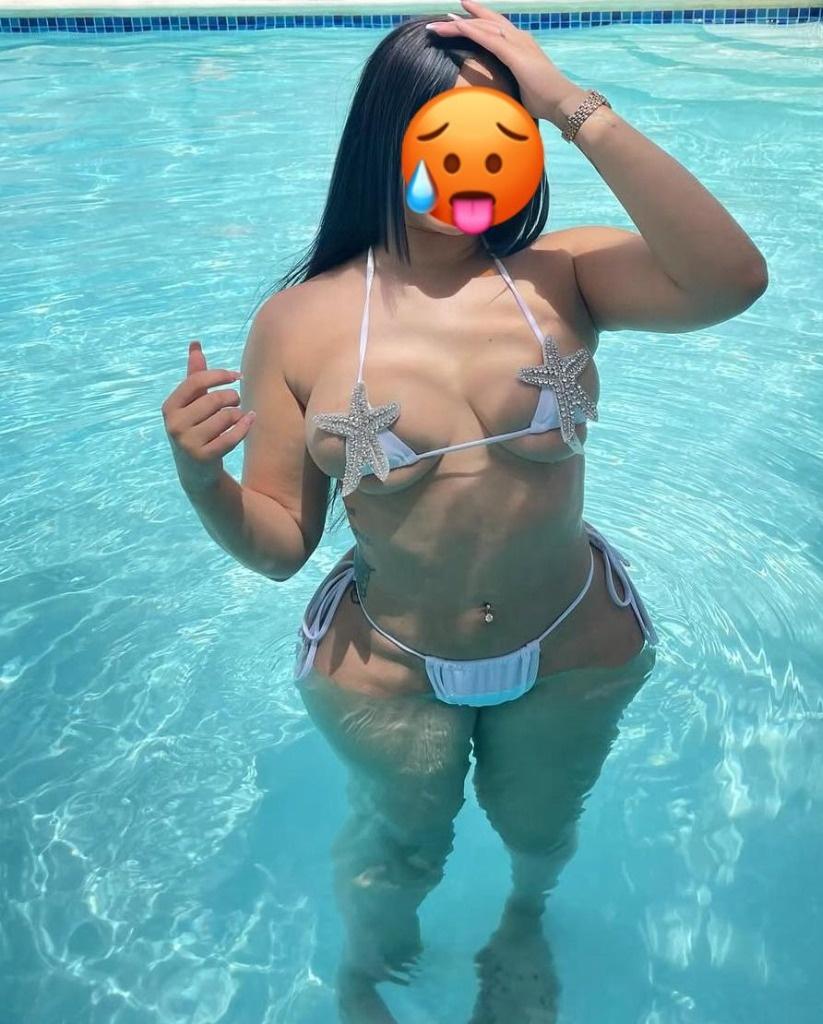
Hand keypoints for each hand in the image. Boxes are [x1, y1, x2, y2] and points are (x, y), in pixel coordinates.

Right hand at [162, 340, 253, 494]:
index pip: (196, 381)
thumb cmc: (196, 428)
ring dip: (239, 413)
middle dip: (232, 397)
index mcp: (170, 407)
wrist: (195, 471)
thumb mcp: (191, 403)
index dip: (220, 375)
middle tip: (237, 401)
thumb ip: (194, 375)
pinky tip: (250, 420)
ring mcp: (187, 442)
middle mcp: (174, 424)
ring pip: (226, 417)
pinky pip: (232, 436)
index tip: (237, 376)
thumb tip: (196, 344)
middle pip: (214, 399)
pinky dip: (244, 426)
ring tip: (239, 415)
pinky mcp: (203, 457)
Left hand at [426, 0, 582, 124]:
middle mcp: (519, 38)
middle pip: (486, 22)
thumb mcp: (522, 88)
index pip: (495, 28)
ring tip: (439, 24)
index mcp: (521, 46)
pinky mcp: (514, 53)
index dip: (478, 21)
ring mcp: (517, 43)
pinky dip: (469, 31)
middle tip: (444, 15)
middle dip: (464, 17)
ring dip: (459, 24)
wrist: (562, 102)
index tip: (461, 18)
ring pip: (482, 27)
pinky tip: (456, 26)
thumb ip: (510, 85)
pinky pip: (486, 38)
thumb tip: (498, 97)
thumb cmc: (545, 101)